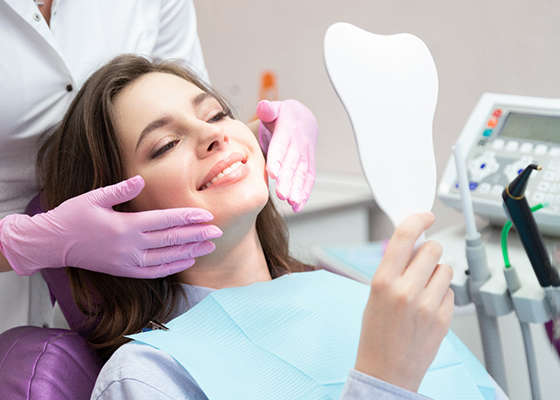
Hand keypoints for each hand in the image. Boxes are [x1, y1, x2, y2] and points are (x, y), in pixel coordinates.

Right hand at [0, 176, 221, 277]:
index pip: (165, 221)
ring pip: (167, 258)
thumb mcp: (94, 197)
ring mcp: (127, 262)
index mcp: (124, 226)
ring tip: (210, 246)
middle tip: (218, 231)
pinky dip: (173, 267)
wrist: (51, 244)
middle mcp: (129, 246)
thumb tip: (140, 180)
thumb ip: (120, 189)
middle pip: (171, 240)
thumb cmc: (72, 216)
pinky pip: (154, 272)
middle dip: (197, 235)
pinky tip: (187, 260)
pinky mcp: (124, 271)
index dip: (188, 218)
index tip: (207, 216)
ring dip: (191, 252)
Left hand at [256, 99, 317, 212]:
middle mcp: (299, 145)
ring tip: (291, 202)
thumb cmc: (283, 117)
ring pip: (302, 174)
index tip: (273, 172)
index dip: (278, 158)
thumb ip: (268, 109)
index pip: (282, 146)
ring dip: (297, 189)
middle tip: (281, 194)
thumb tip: (263, 107)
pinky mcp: (309, 166)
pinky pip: (308, 180)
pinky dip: (304, 194)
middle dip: (288, 180)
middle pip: (293, 164)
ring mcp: (306, 156)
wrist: (304, 119)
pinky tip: (297, 206)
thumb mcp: (275, 108)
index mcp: (288, 131)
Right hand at [355, 212, 453, 391]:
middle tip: (421, 263)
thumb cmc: (375, 334)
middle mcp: (406, 290)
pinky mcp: (443, 318)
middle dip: (429, 251)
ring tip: (423, 290)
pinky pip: (451, 291)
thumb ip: (393, 268)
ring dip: (436, 273)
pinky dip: (442, 295)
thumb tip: (413, 243)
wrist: (385, 371)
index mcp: (383, 281)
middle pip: (432, 249)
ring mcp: (427, 305)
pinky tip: (429, 308)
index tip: (426, 216)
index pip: (404, 237)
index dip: (417, 220)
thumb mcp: (374, 294)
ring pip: (445, 268)